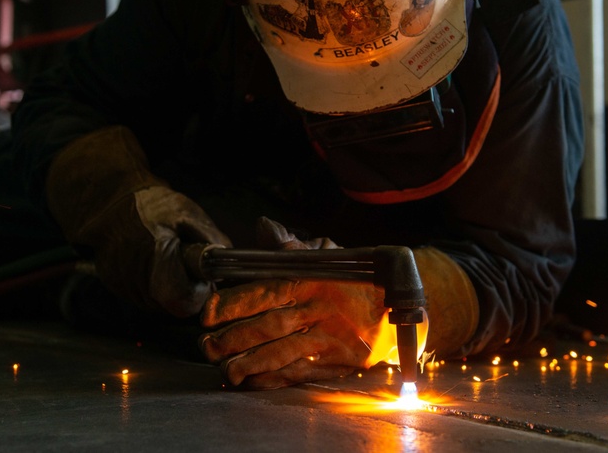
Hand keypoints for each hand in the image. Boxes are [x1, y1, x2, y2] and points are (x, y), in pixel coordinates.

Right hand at [86, 185, 231, 317]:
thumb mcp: (187, 212)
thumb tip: (226, 260)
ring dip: (167, 286)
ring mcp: (122, 286)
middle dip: (184, 289)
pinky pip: (141, 294)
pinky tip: (150, 259)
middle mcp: (137, 282)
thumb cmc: (150, 205)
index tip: (201, 276)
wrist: (109, 200)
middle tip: (184, 262)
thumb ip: (210, 238)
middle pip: (172, 306)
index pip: (185, 302)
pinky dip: (151, 282)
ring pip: (156, 303)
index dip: (199, 292)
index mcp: (158, 263)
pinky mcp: (113, 284)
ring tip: (165, 256)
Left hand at [199, 217, 389, 389]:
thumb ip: (290, 246)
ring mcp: (332, 338)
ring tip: (224, 369)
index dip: (235, 303)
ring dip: (250, 362)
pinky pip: (302, 372)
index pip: (268, 290)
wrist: (402, 304)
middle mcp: (321, 308)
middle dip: (233, 337)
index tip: (208, 314)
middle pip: (270, 324)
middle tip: (205, 346)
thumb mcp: (326, 256)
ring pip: (283, 352)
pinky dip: (274, 378)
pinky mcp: (339, 362)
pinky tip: (252, 381)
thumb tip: (262, 226)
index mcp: (314, 279)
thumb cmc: (354, 278)